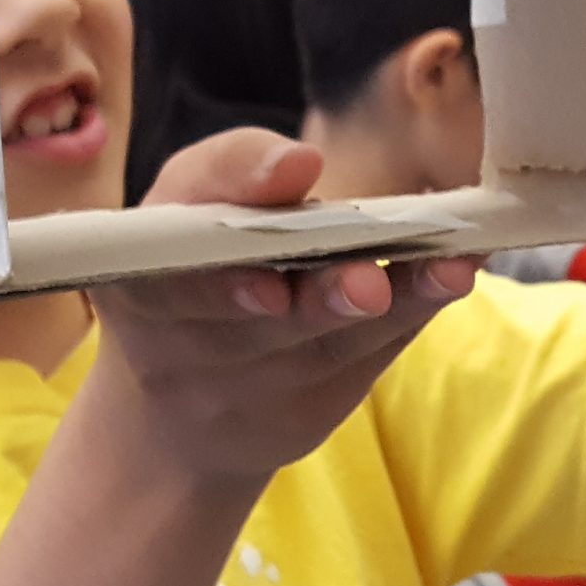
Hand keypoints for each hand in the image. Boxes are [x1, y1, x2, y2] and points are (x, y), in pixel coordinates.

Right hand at [90, 130, 480, 487]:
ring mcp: (237, 397)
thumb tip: (300, 162)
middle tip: (366, 282)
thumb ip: (237, 171)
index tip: (293, 183)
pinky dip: (408, 323)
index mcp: (135, 274)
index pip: (168, 263)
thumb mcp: (192, 200)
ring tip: (445, 274)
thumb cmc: (194, 261)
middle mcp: (175, 349)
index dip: (224, 247)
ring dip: (387, 314)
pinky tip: (451, 280)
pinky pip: (356, 373)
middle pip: (249, 325)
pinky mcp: (294, 423)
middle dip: (313, 299)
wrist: (180, 399)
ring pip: (317, 353)